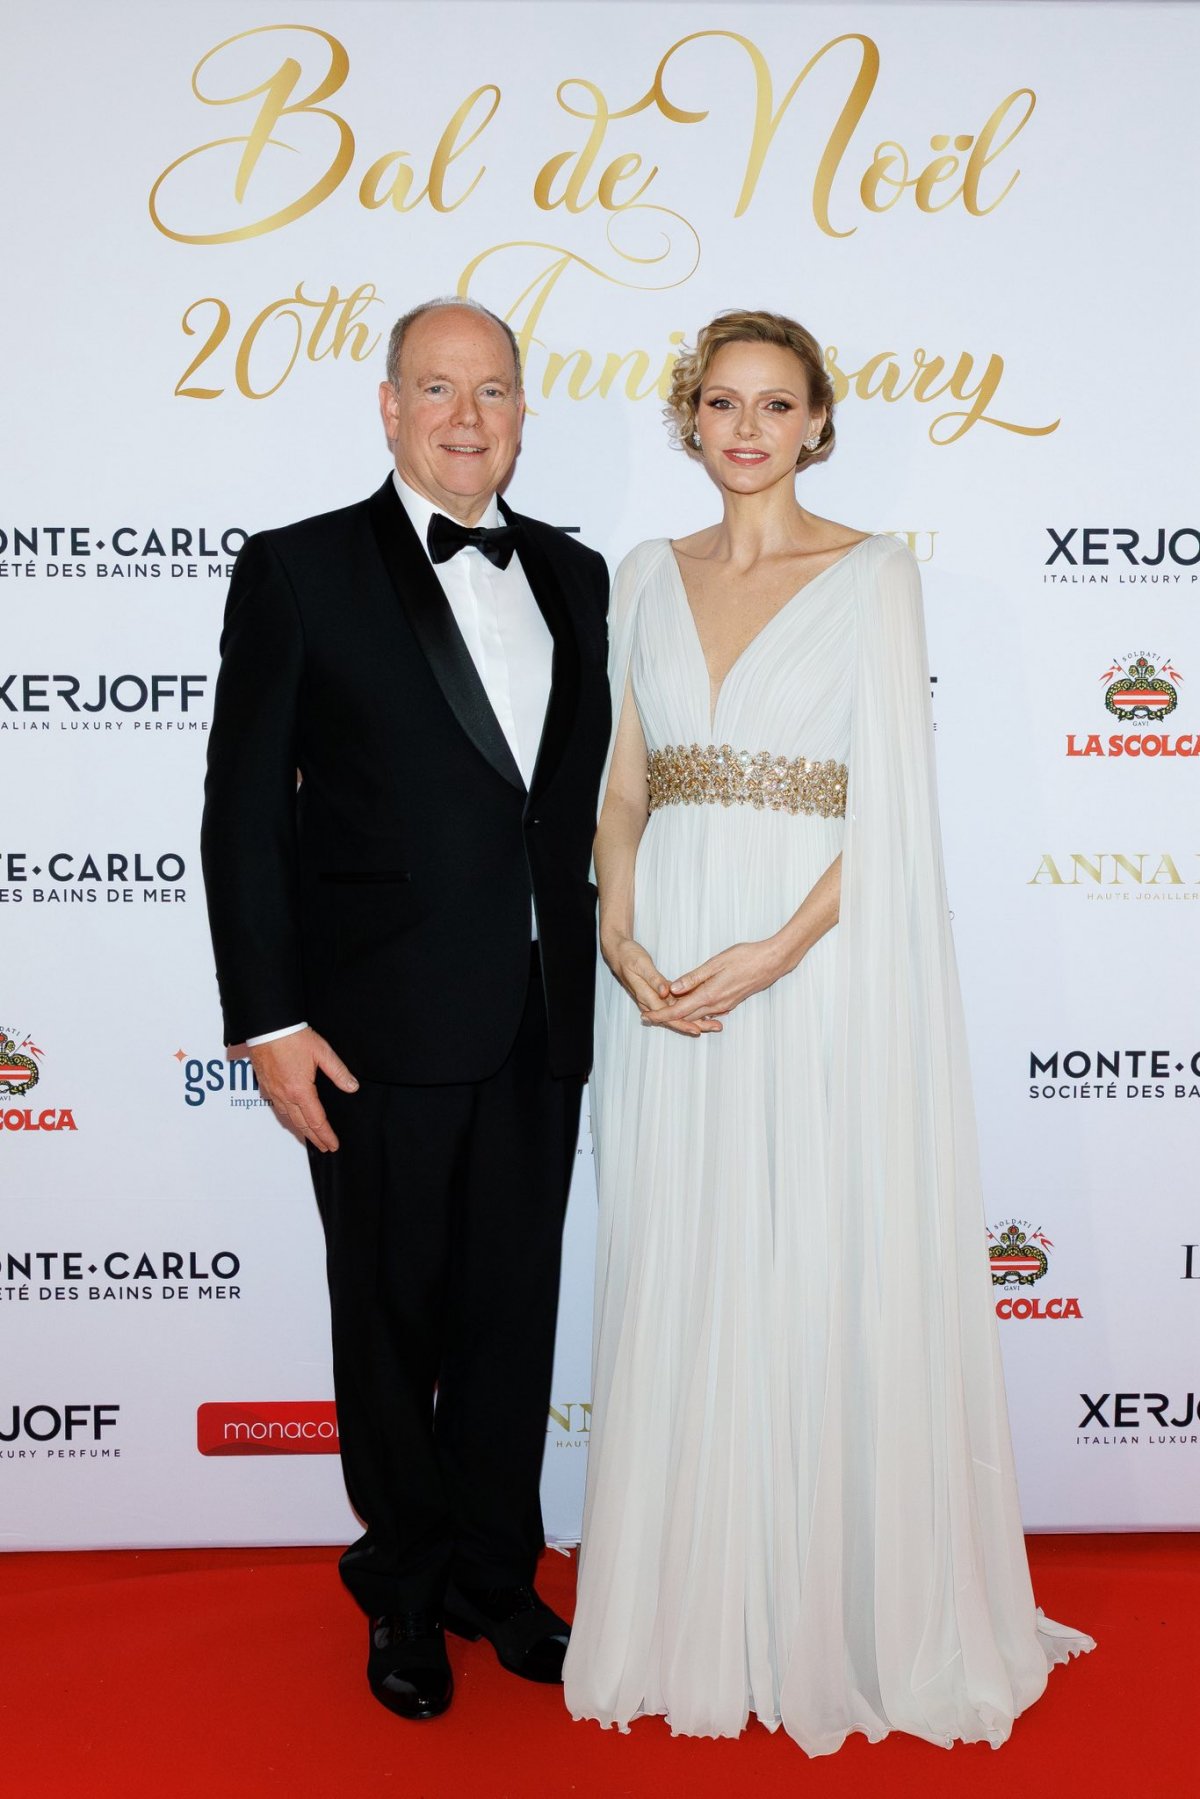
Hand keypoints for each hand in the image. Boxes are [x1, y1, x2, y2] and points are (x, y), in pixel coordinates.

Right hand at [248, 1027, 357, 1152]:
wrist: (268, 1027)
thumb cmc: (293, 1038)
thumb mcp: (322, 1052)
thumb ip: (338, 1072)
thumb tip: (352, 1087)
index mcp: (301, 1091)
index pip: (316, 1121)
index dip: (326, 1135)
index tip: (333, 1145)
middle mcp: (285, 1096)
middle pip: (301, 1124)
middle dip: (314, 1138)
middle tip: (324, 1147)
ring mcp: (273, 1092)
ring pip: (287, 1118)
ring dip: (300, 1129)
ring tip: (310, 1136)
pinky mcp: (265, 1085)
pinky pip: (277, 1108)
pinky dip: (287, 1117)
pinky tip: (291, 1116)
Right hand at [603, 934, 720, 1037]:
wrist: (618, 953)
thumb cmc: (628, 957)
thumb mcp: (640, 965)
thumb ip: (654, 979)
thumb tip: (665, 992)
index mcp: (647, 996)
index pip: (668, 1015)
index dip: (684, 1023)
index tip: (698, 1029)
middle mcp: (652, 1001)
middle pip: (676, 1018)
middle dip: (696, 1024)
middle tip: (716, 1026)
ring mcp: (656, 998)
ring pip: (678, 1013)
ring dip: (696, 1018)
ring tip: (715, 1020)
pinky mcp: (660, 993)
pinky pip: (677, 1003)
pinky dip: (691, 1006)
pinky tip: (705, 1007)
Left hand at [652, 939, 788, 1030]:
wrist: (773, 962)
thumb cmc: (746, 957)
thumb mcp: (716, 962)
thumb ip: (694, 977)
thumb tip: (673, 988)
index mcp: (710, 994)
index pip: (679, 1010)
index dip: (661, 1015)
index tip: (646, 1017)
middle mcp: (716, 1004)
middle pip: (686, 1017)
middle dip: (666, 1018)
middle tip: (648, 1015)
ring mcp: (725, 1005)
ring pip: (697, 1015)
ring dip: (680, 1015)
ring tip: (663, 1011)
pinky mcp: (730, 1002)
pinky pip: (708, 1011)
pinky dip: (694, 1011)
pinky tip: (689, 1004)